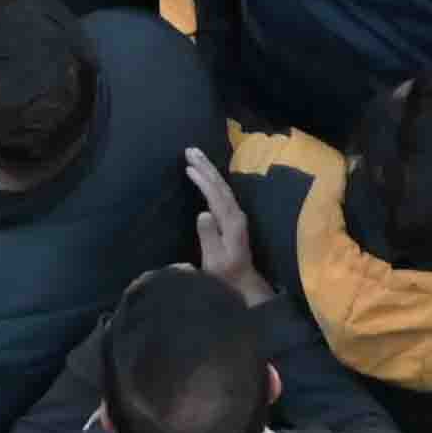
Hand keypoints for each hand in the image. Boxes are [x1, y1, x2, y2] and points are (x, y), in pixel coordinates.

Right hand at [184, 145, 266, 302]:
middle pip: (220, 185)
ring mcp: (237, 215)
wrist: (243, 283)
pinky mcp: (234, 218)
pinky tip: (206, 175)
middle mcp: (236, 214)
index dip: (203, 179)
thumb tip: (202, 212)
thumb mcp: (214, 260)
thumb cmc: (225, 274)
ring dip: (209, 170)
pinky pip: (222, 192)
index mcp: (231, 222)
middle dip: (206, 166)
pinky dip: (212, 180)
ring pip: (222, 186)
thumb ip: (209, 236)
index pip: (215, 195)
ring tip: (196, 156)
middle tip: (191, 150)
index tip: (189, 166)